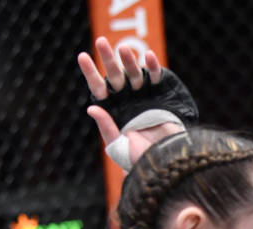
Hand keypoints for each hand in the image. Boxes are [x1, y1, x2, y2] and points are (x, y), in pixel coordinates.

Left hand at [77, 36, 189, 168]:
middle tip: (101, 42)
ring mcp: (144, 96)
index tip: (83, 56)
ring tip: (123, 48)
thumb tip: (92, 107)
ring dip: (129, 60)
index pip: (99, 89)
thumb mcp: (119, 147)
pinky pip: (156, 78)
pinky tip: (149, 57)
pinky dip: (153, 67)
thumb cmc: (141, 160)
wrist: (169, 163)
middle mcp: (127, 100)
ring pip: (133, 74)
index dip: (90, 73)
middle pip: (115, 76)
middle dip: (108, 59)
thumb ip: (106, 127)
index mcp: (113, 110)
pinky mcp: (162, 96)